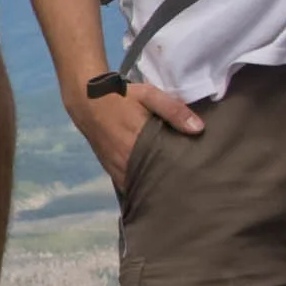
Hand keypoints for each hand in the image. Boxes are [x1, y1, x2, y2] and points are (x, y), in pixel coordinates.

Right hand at [74, 78, 203, 190]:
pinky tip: (152, 186)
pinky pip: (128, 184)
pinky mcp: (110, 169)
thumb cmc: (121, 97)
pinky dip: (140, 186)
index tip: (196, 178)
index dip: (180, 174)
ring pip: (139, 185)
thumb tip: (199, 129)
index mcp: (138, 143)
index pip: (164, 168)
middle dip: (169, 184)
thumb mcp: (149, 95)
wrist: (87, 101)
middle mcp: (126, 161)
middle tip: (189, 185)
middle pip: (153, 181)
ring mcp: (116, 168)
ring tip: (173, 189)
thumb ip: (174, 110)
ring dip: (153, 187)